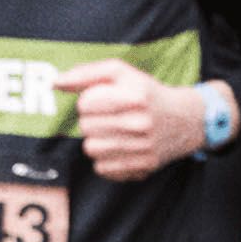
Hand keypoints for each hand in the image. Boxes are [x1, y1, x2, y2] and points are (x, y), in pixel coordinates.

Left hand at [55, 60, 206, 180]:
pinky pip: (101, 168)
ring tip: (112, 132)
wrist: (186, 120)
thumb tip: (54, 82)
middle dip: (91, 120)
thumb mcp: (121, 73)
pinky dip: (105, 159)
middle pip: (86, 127)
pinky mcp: (143, 168)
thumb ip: (85, 74)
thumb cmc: (146, 93)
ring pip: (91, 149)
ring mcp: (143, 149)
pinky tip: (119, 147)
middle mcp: (141, 124)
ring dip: (95, 140)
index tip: (101, 100)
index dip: (87, 101)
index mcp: (135, 96)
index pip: (84, 104)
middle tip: (108, 117)